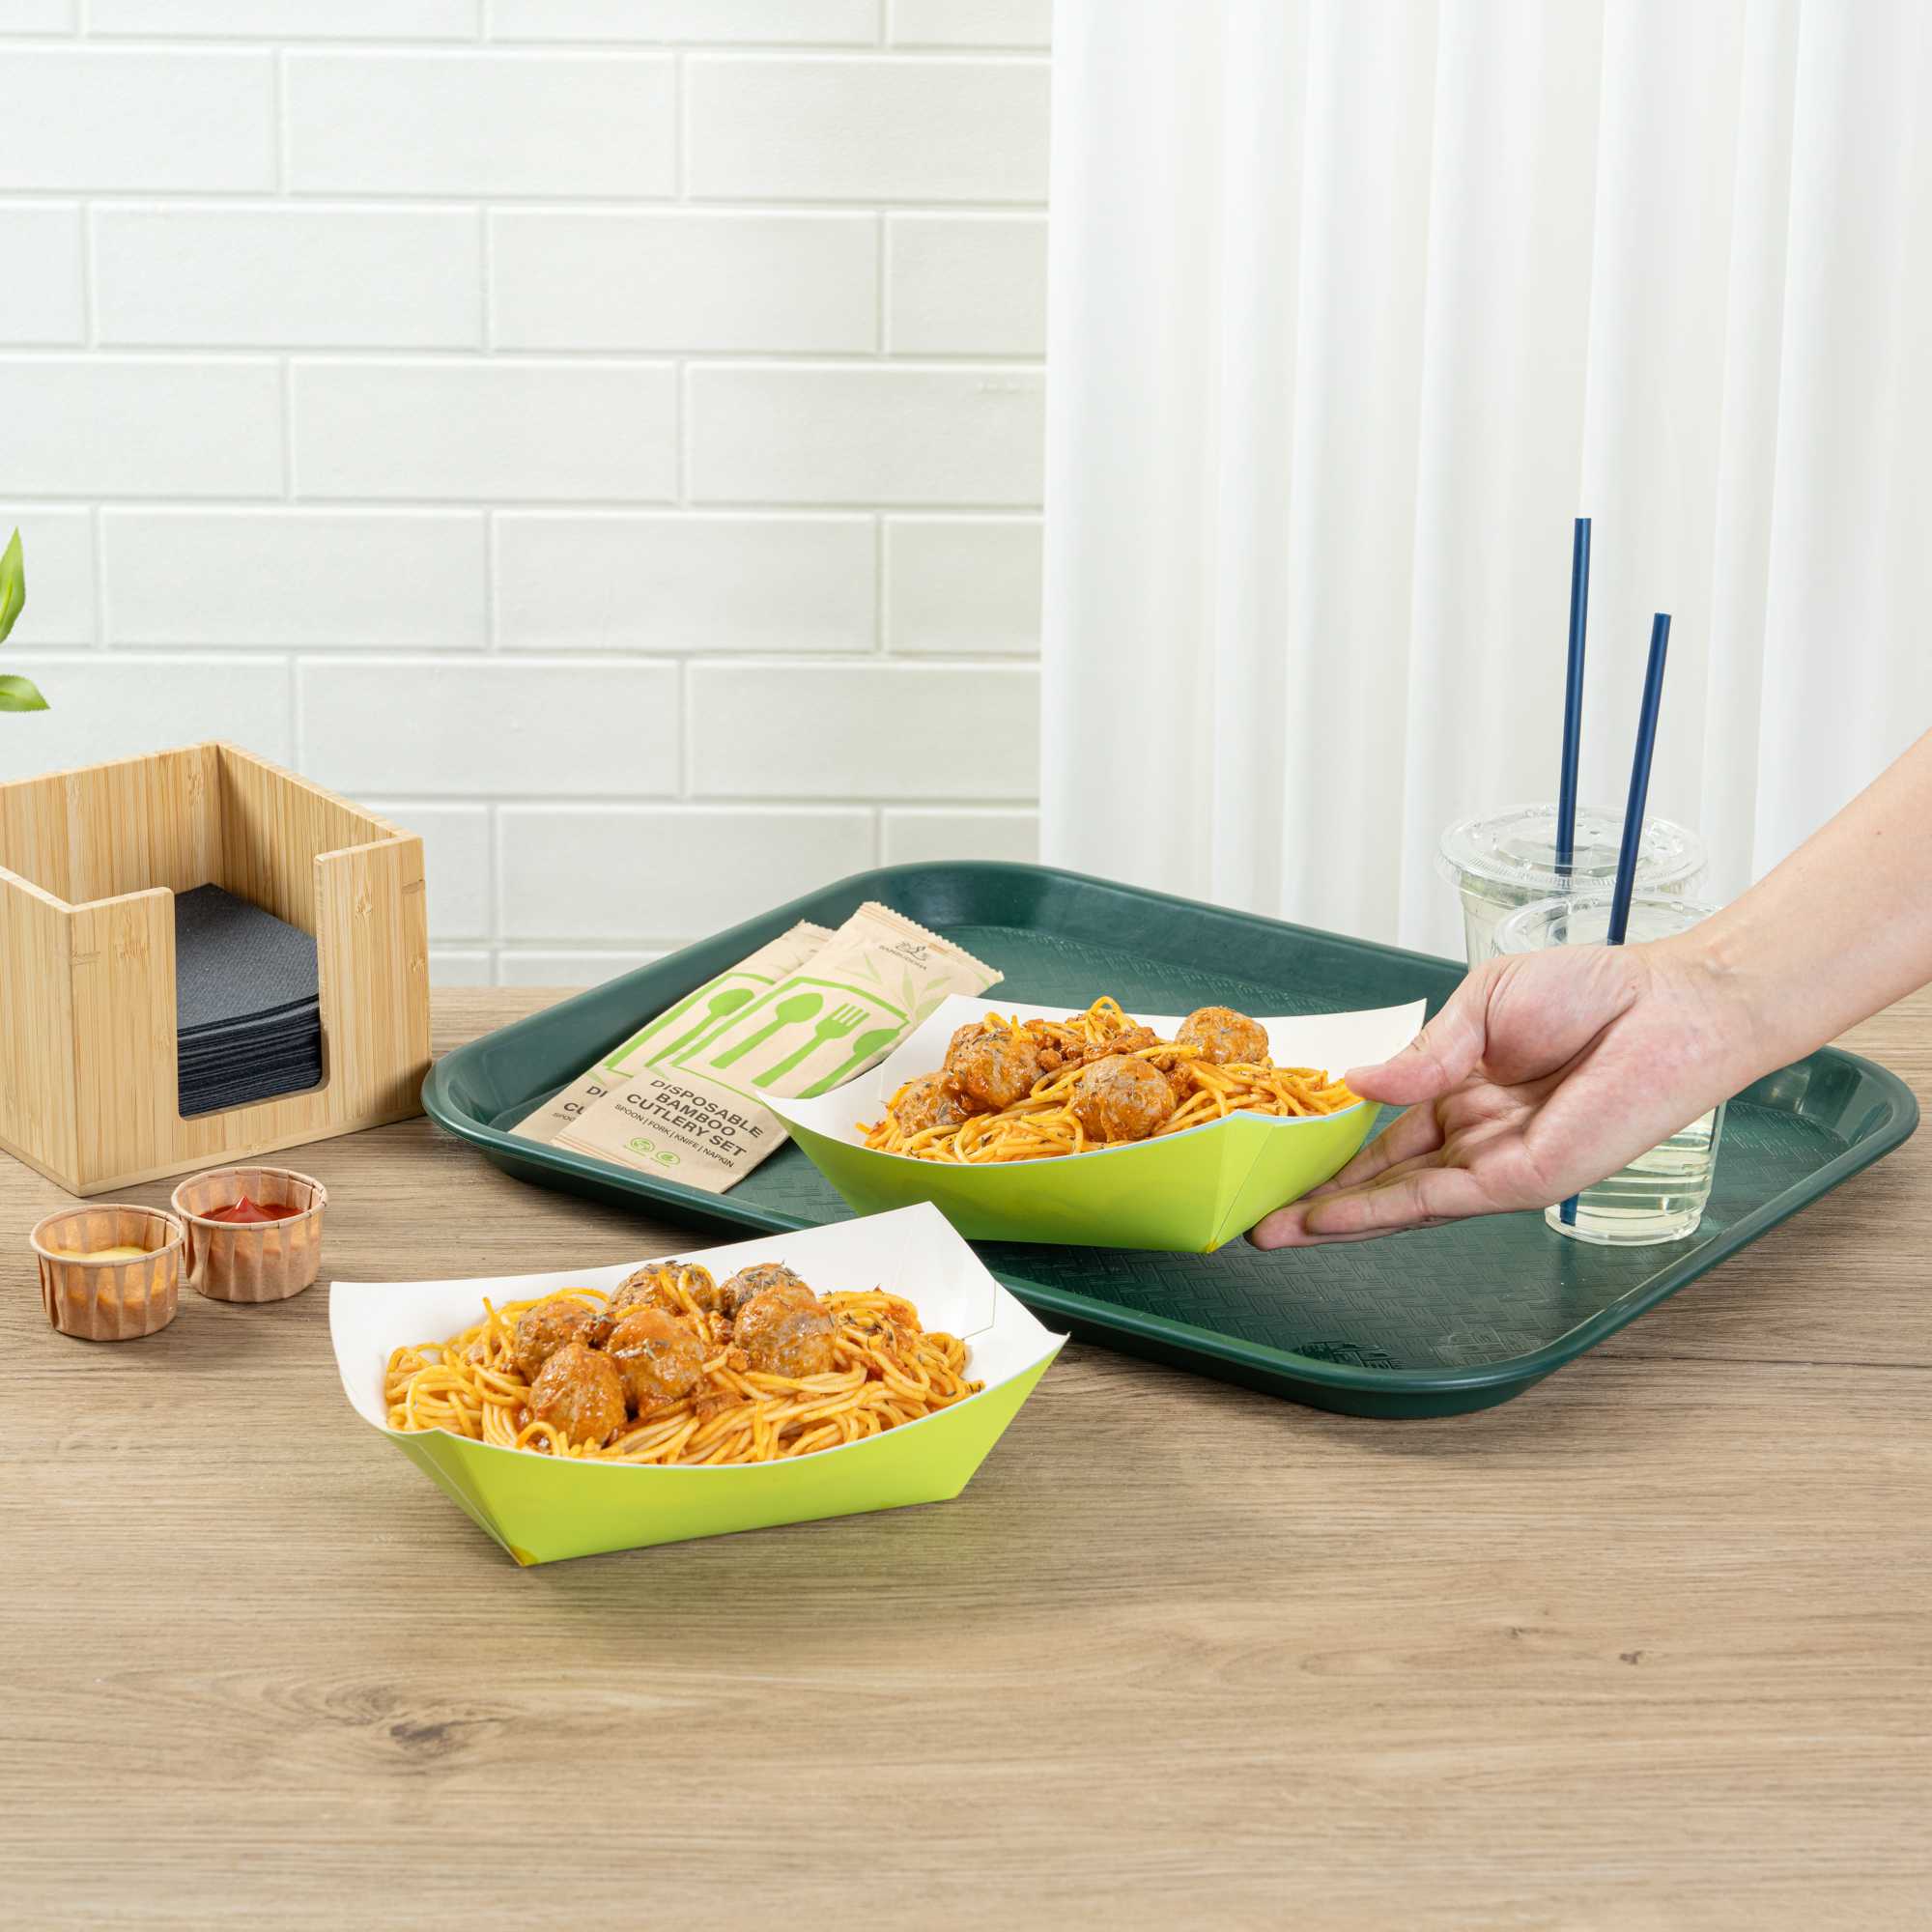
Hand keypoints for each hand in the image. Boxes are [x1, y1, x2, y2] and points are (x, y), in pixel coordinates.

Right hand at [1248, 935, 1750, 1246]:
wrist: (1670, 1005)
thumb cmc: (1594, 992)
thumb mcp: (1483, 1006)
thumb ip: (1423, 1056)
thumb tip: (1355, 1084)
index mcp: (1462, 1094)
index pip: (1386, 1140)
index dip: (1332, 1157)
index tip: (1277, 1167)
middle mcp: (1475, 1139)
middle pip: (1384, 1183)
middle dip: (1321, 1206)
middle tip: (1258, 1226)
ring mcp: (1498, 1164)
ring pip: (1402, 1203)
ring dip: (1339, 1221)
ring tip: (1277, 1234)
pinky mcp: (1524, 1179)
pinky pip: (1440, 1199)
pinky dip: (1383, 1208)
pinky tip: (1335, 1215)